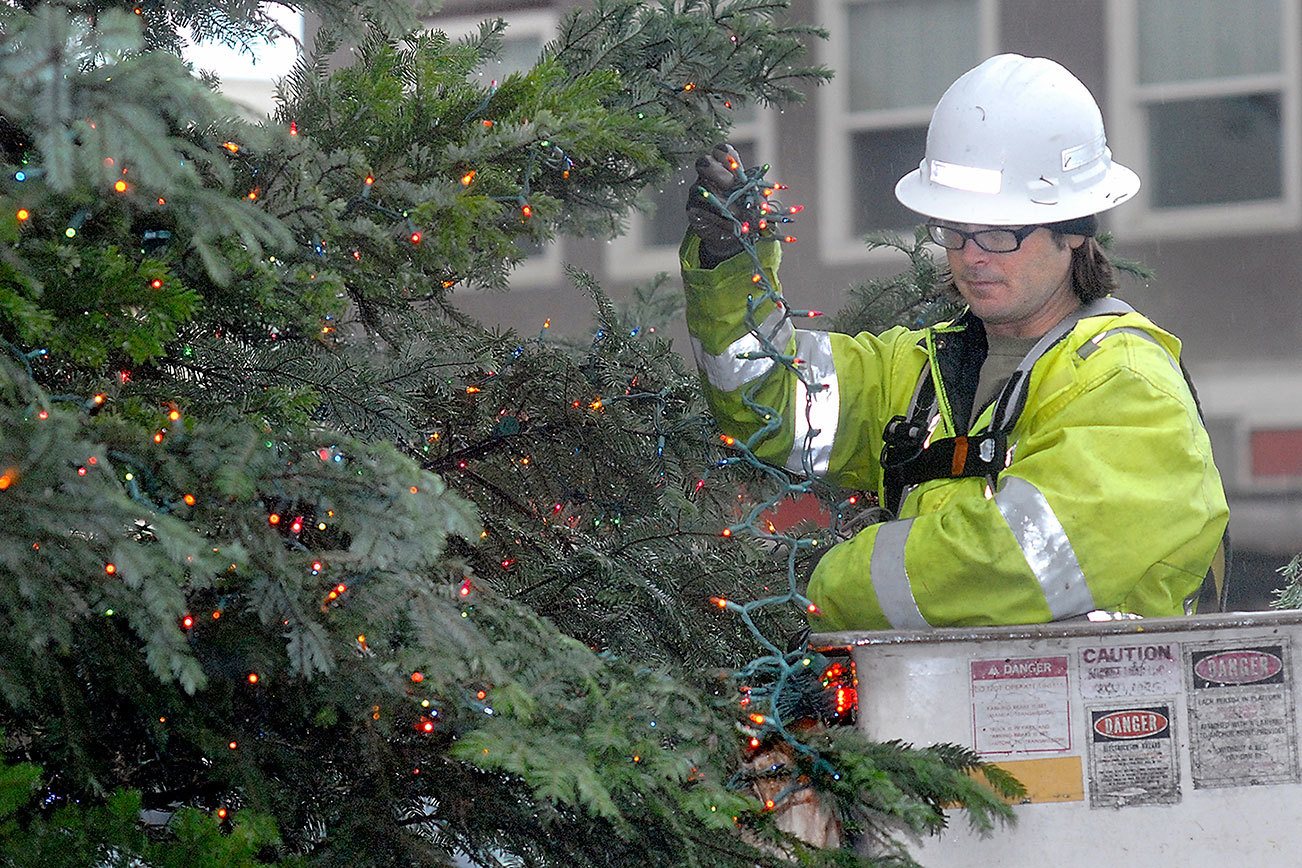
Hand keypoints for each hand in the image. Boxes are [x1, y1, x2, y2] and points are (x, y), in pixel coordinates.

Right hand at [686, 143, 752, 266]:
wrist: (735, 233)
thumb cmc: (746, 209)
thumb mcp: (756, 201)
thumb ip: (757, 196)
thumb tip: (760, 201)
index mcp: (725, 167)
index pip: (721, 151)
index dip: (726, 154)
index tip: (736, 165)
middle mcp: (708, 176)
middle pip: (705, 163)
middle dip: (718, 172)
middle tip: (730, 185)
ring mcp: (697, 191)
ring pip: (701, 188)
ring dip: (720, 200)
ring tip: (736, 213)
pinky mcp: (693, 210)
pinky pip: (699, 209)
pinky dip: (715, 217)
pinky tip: (729, 224)